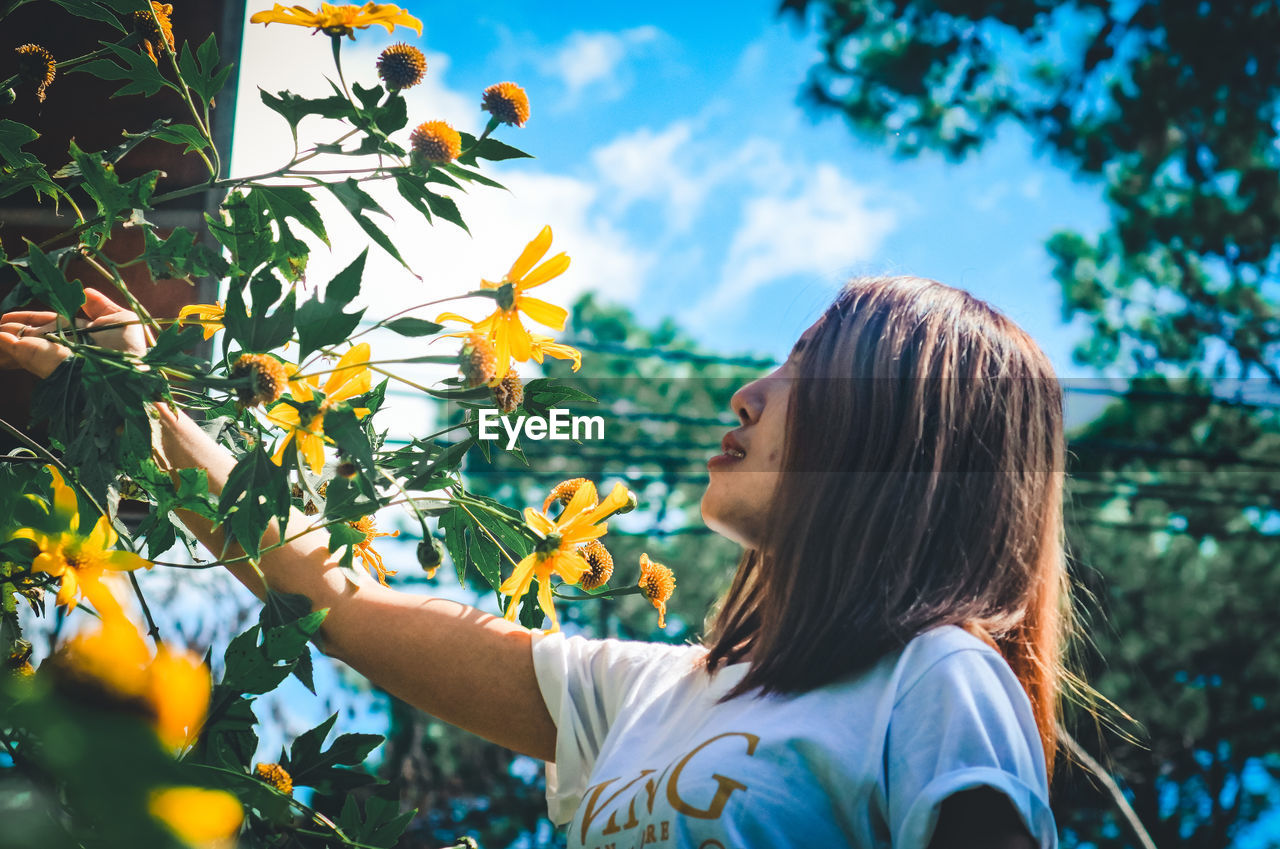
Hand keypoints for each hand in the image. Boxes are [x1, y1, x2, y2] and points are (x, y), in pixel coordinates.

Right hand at [0, 289, 148, 378]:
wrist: (125, 374)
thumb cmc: (129, 349)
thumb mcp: (120, 319)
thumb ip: (100, 305)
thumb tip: (85, 291)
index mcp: (76, 332)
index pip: (45, 323)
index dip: (27, 319)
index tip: (7, 318)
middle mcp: (58, 343)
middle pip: (26, 335)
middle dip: (8, 330)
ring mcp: (46, 352)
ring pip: (16, 343)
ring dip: (1, 337)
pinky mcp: (37, 359)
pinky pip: (14, 348)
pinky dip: (1, 343)